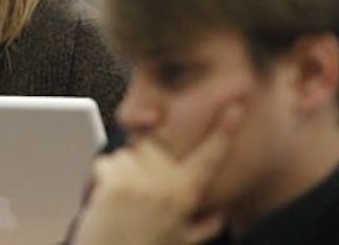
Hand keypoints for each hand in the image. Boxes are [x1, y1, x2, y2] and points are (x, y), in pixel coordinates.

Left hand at [71, 103, 243, 244]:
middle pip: (153, 147)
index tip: (236, 107)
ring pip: (126, 154)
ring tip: (123, 203)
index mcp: (187, 196)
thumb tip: (221, 212)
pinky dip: (102, 179)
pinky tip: (107, 202)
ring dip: (121, 172)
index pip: (210, 158)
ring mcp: (141, 184)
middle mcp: (167, 187)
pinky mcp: (116, 184)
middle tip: (136, 195)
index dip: (224, 132)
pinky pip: (106, 163)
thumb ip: (204, 225)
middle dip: (142, 164)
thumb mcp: (181, 241)